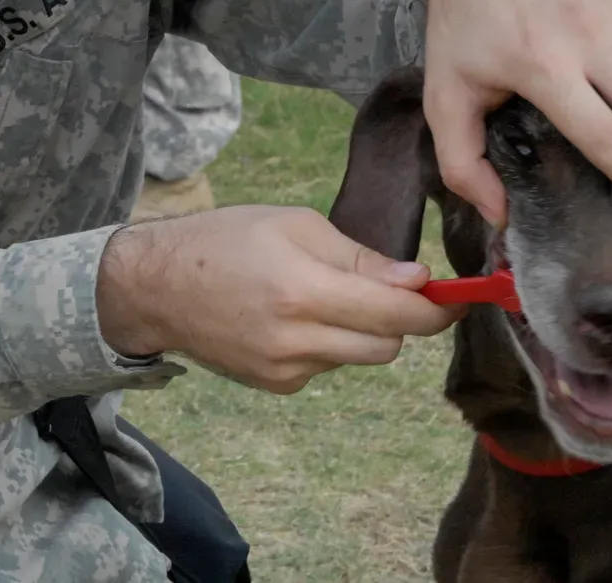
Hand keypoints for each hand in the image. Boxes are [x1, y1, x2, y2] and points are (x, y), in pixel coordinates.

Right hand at [96, 207, 461, 393]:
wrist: (154, 287)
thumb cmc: (222, 240)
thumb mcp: (293, 224)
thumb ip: (358, 256)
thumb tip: (417, 281)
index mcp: (304, 291)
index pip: (396, 314)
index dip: (437, 309)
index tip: (457, 298)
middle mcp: (297, 340)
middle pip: (387, 347)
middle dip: (398, 320)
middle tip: (385, 288)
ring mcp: (285, 370)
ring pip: (357, 358)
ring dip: (359, 332)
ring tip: (320, 296)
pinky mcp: (275, 386)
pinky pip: (325, 367)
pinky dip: (325, 344)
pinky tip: (289, 318)